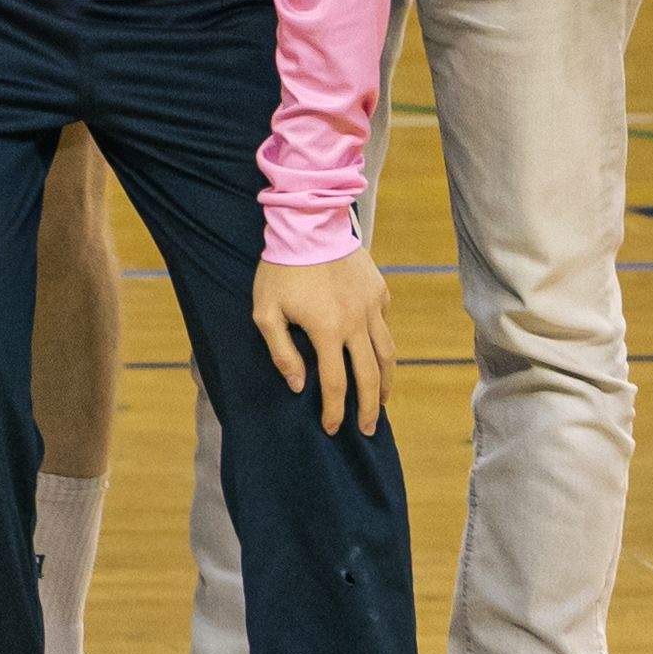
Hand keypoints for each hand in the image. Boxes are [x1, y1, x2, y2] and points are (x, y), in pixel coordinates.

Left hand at [250, 245, 394, 434]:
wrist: (307, 223)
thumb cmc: (279, 268)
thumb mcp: (265, 311)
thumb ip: (281, 351)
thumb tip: (299, 385)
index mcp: (328, 331)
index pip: (337, 385)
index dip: (336, 412)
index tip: (334, 429)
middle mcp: (357, 323)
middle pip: (370, 376)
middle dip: (369, 408)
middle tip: (369, 430)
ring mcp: (372, 306)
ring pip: (387, 353)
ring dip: (386, 381)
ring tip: (382, 400)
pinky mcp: (379, 290)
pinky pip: (385, 324)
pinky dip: (383, 343)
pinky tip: (377, 353)